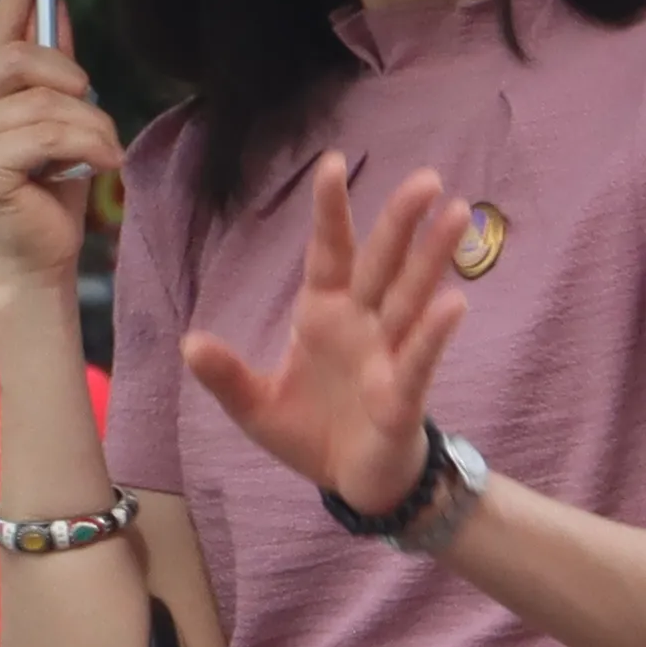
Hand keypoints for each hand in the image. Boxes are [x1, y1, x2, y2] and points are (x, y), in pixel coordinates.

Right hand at [0, 0, 127, 303]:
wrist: (38, 260)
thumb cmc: (47, 194)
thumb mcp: (58, 120)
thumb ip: (52, 69)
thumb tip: (54, 5)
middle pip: (21, 55)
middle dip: (73, 83)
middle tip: (96, 114)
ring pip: (45, 100)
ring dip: (90, 126)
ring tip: (99, 156)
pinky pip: (48, 131)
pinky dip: (88, 147)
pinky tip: (94, 169)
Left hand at [181, 152, 465, 518]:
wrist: (353, 484)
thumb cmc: (313, 434)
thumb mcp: (256, 408)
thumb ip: (227, 376)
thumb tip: (189, 344)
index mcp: (324, 315)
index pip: (330, 253)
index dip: (331, 211)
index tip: (332, 162)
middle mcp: (363, 325)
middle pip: (382, 264)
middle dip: (401, 221)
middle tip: (426, 178)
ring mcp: (388, 356)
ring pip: (412, 298)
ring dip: (433, 259)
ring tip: (456, 215)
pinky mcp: (403, 396)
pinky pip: (418, 359)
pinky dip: (432, 334)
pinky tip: (453, 304)